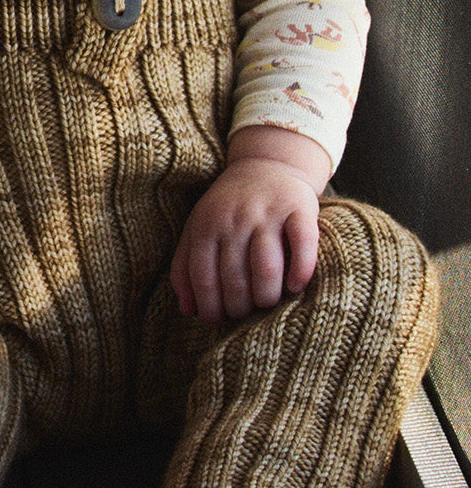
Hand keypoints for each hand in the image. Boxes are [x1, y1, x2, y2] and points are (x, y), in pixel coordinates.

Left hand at [170, 129, 329, 324]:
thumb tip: (187, 311)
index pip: (203, 276)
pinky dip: (301, 271)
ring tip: (267, 302)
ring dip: (267, 296)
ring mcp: (268, 213)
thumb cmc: (228, 210)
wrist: (267, 165)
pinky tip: (295, 286)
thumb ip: (184, 267)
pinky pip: (303, 244)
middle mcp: (235, 218)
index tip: (218, 321)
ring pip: (267, 267)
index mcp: (206, 226)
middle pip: (235, 278)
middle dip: (239, 307)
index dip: (210, 307)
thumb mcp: (198, 229)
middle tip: (244, 313)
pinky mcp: (300, 208)